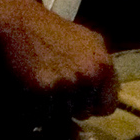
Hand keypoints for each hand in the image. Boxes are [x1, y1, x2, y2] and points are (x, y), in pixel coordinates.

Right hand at [0, 0, 117, 116]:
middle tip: (64, 92)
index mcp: (103, 66)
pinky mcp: (42, 90)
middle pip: (85, 112)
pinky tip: (38, 91)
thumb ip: (104, 65)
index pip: (108, 105)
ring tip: (50, 90)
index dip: (96, 106)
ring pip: (65, 115)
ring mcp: (65, 84)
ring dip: (57, 108)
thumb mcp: (92, 41)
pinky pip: (45, 113)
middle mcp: (88, 76)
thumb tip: (113, 90)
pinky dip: (40, 108)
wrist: (26, 25)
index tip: (87, 103)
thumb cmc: (59, 32)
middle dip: (75, 106)